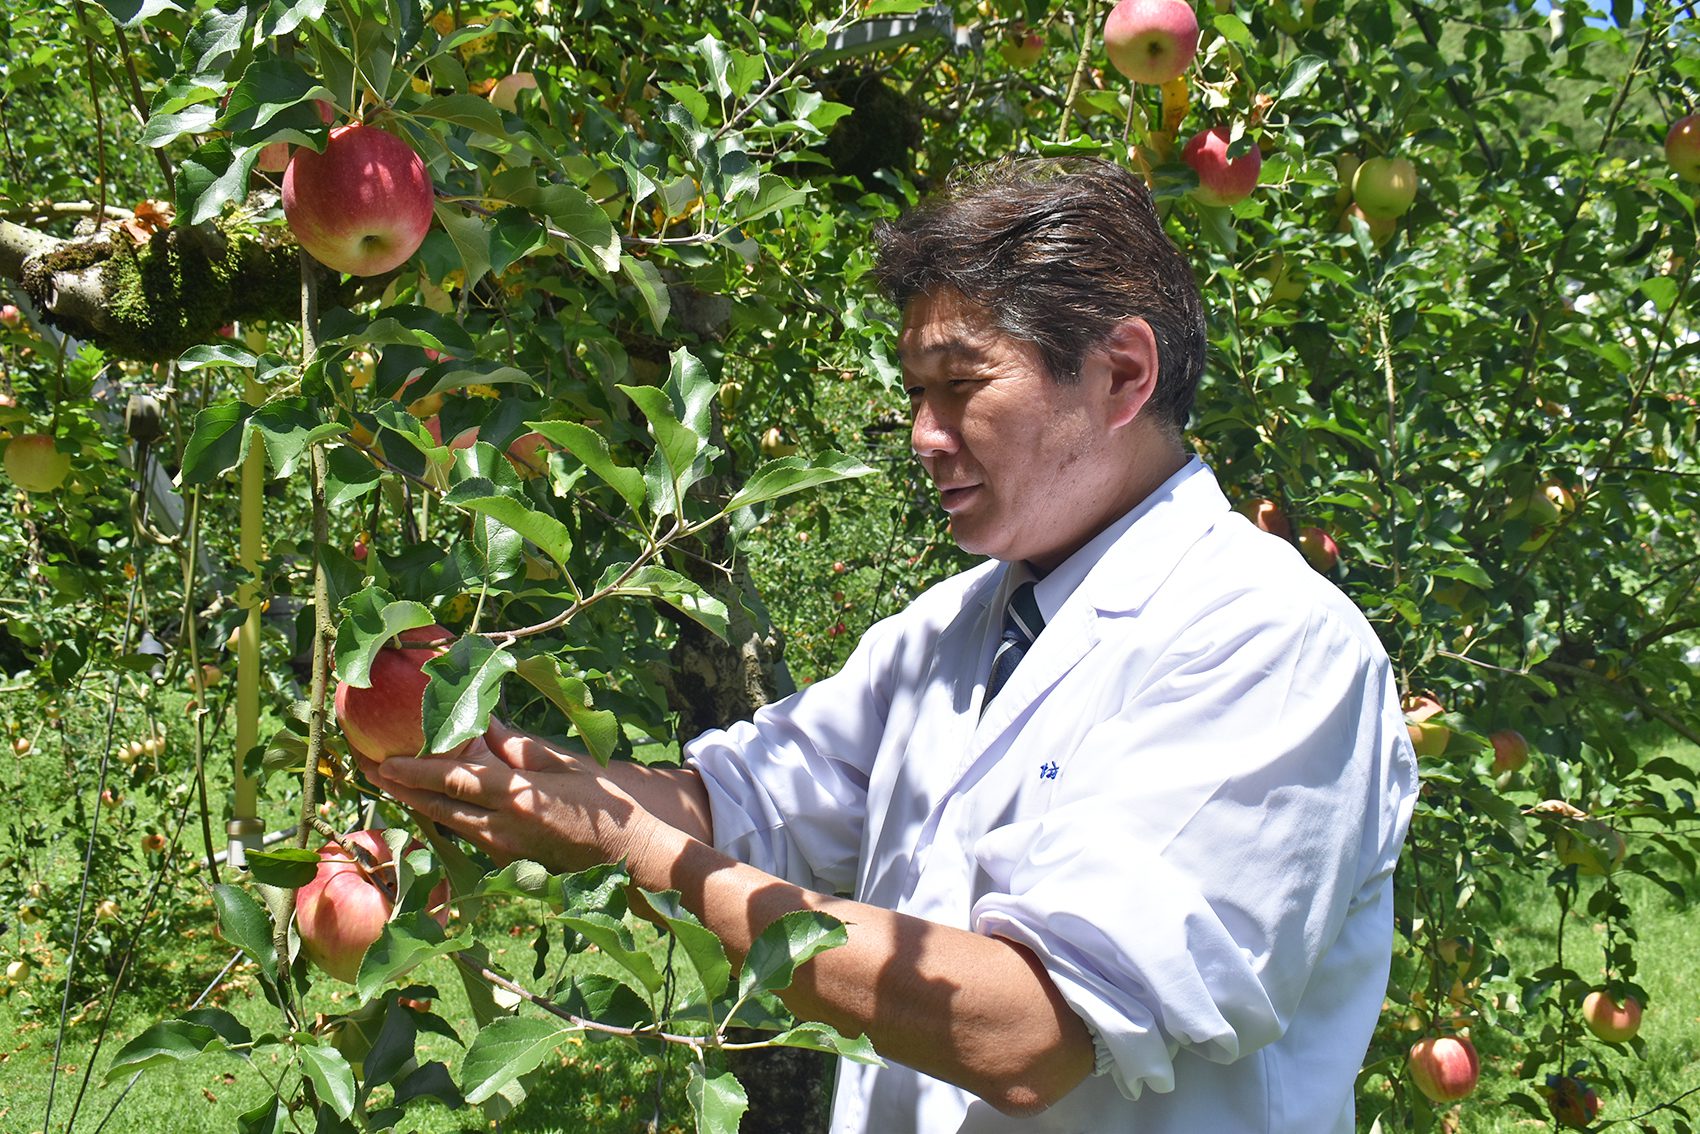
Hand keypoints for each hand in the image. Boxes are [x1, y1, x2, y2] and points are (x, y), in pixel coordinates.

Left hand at [357, 723, 654, 874]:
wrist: (627, 854)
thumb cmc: (602, 804)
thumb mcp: (564, 765)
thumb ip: (519, 747)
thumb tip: (483, 724)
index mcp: (517, 796)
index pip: (454, 781)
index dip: (415, 771)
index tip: (384, 760)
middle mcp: (501, 827)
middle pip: (439, 807)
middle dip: (401, 789)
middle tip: (368, 768)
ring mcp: (502, 850)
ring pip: (449, 824)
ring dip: (417, 804)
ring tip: (388, 784)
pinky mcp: (507, 862)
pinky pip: (467, 836)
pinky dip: (445, 818)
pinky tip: (431, 806)